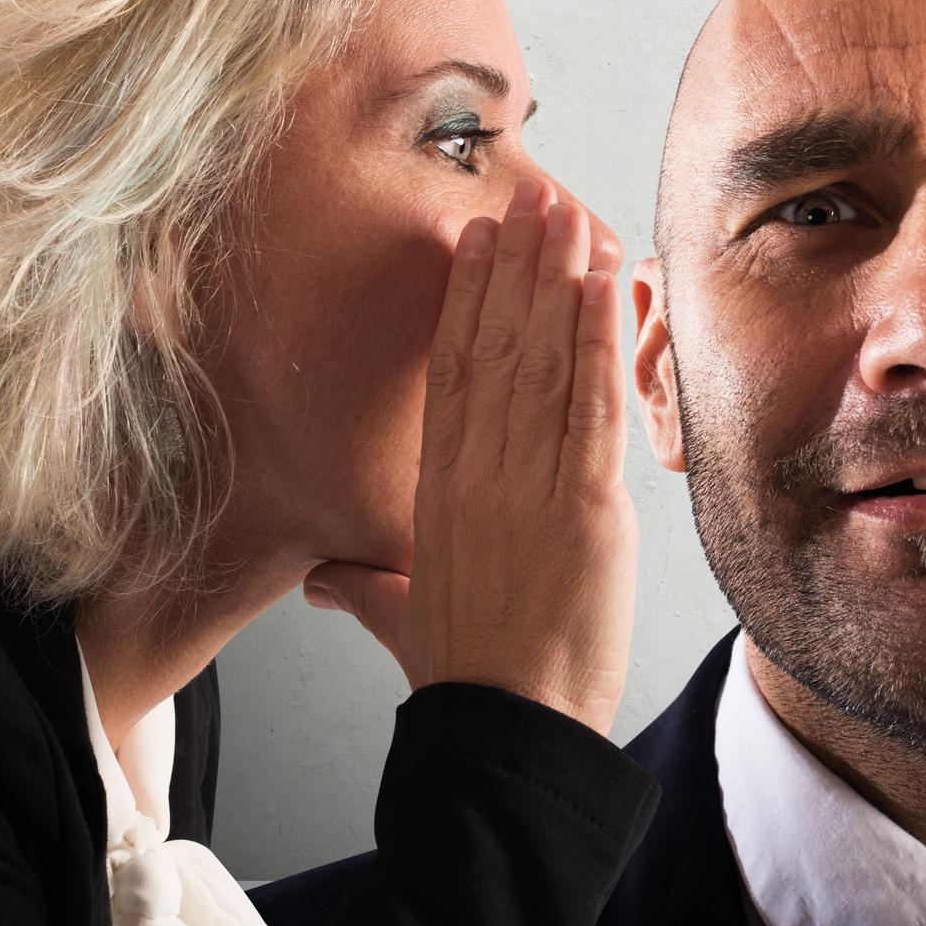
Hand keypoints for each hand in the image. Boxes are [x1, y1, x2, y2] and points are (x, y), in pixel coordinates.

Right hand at [304, 179, 637, 734]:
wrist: (506, 730)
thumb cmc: (468, 676)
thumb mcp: (399, 616)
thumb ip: (364, 584)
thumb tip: (324, 576)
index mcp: (437, 489)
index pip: (451, 369)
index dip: (467, 296)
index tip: (481, 238)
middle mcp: (476, 471)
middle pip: (494, 344)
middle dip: (517, 264)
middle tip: (536, 195)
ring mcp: (527, 483)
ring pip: (541, 360)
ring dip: (558, 280)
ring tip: (571, 216)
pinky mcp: (583, 506)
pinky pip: (590, 405)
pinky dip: (596, 340)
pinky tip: (601, 285)